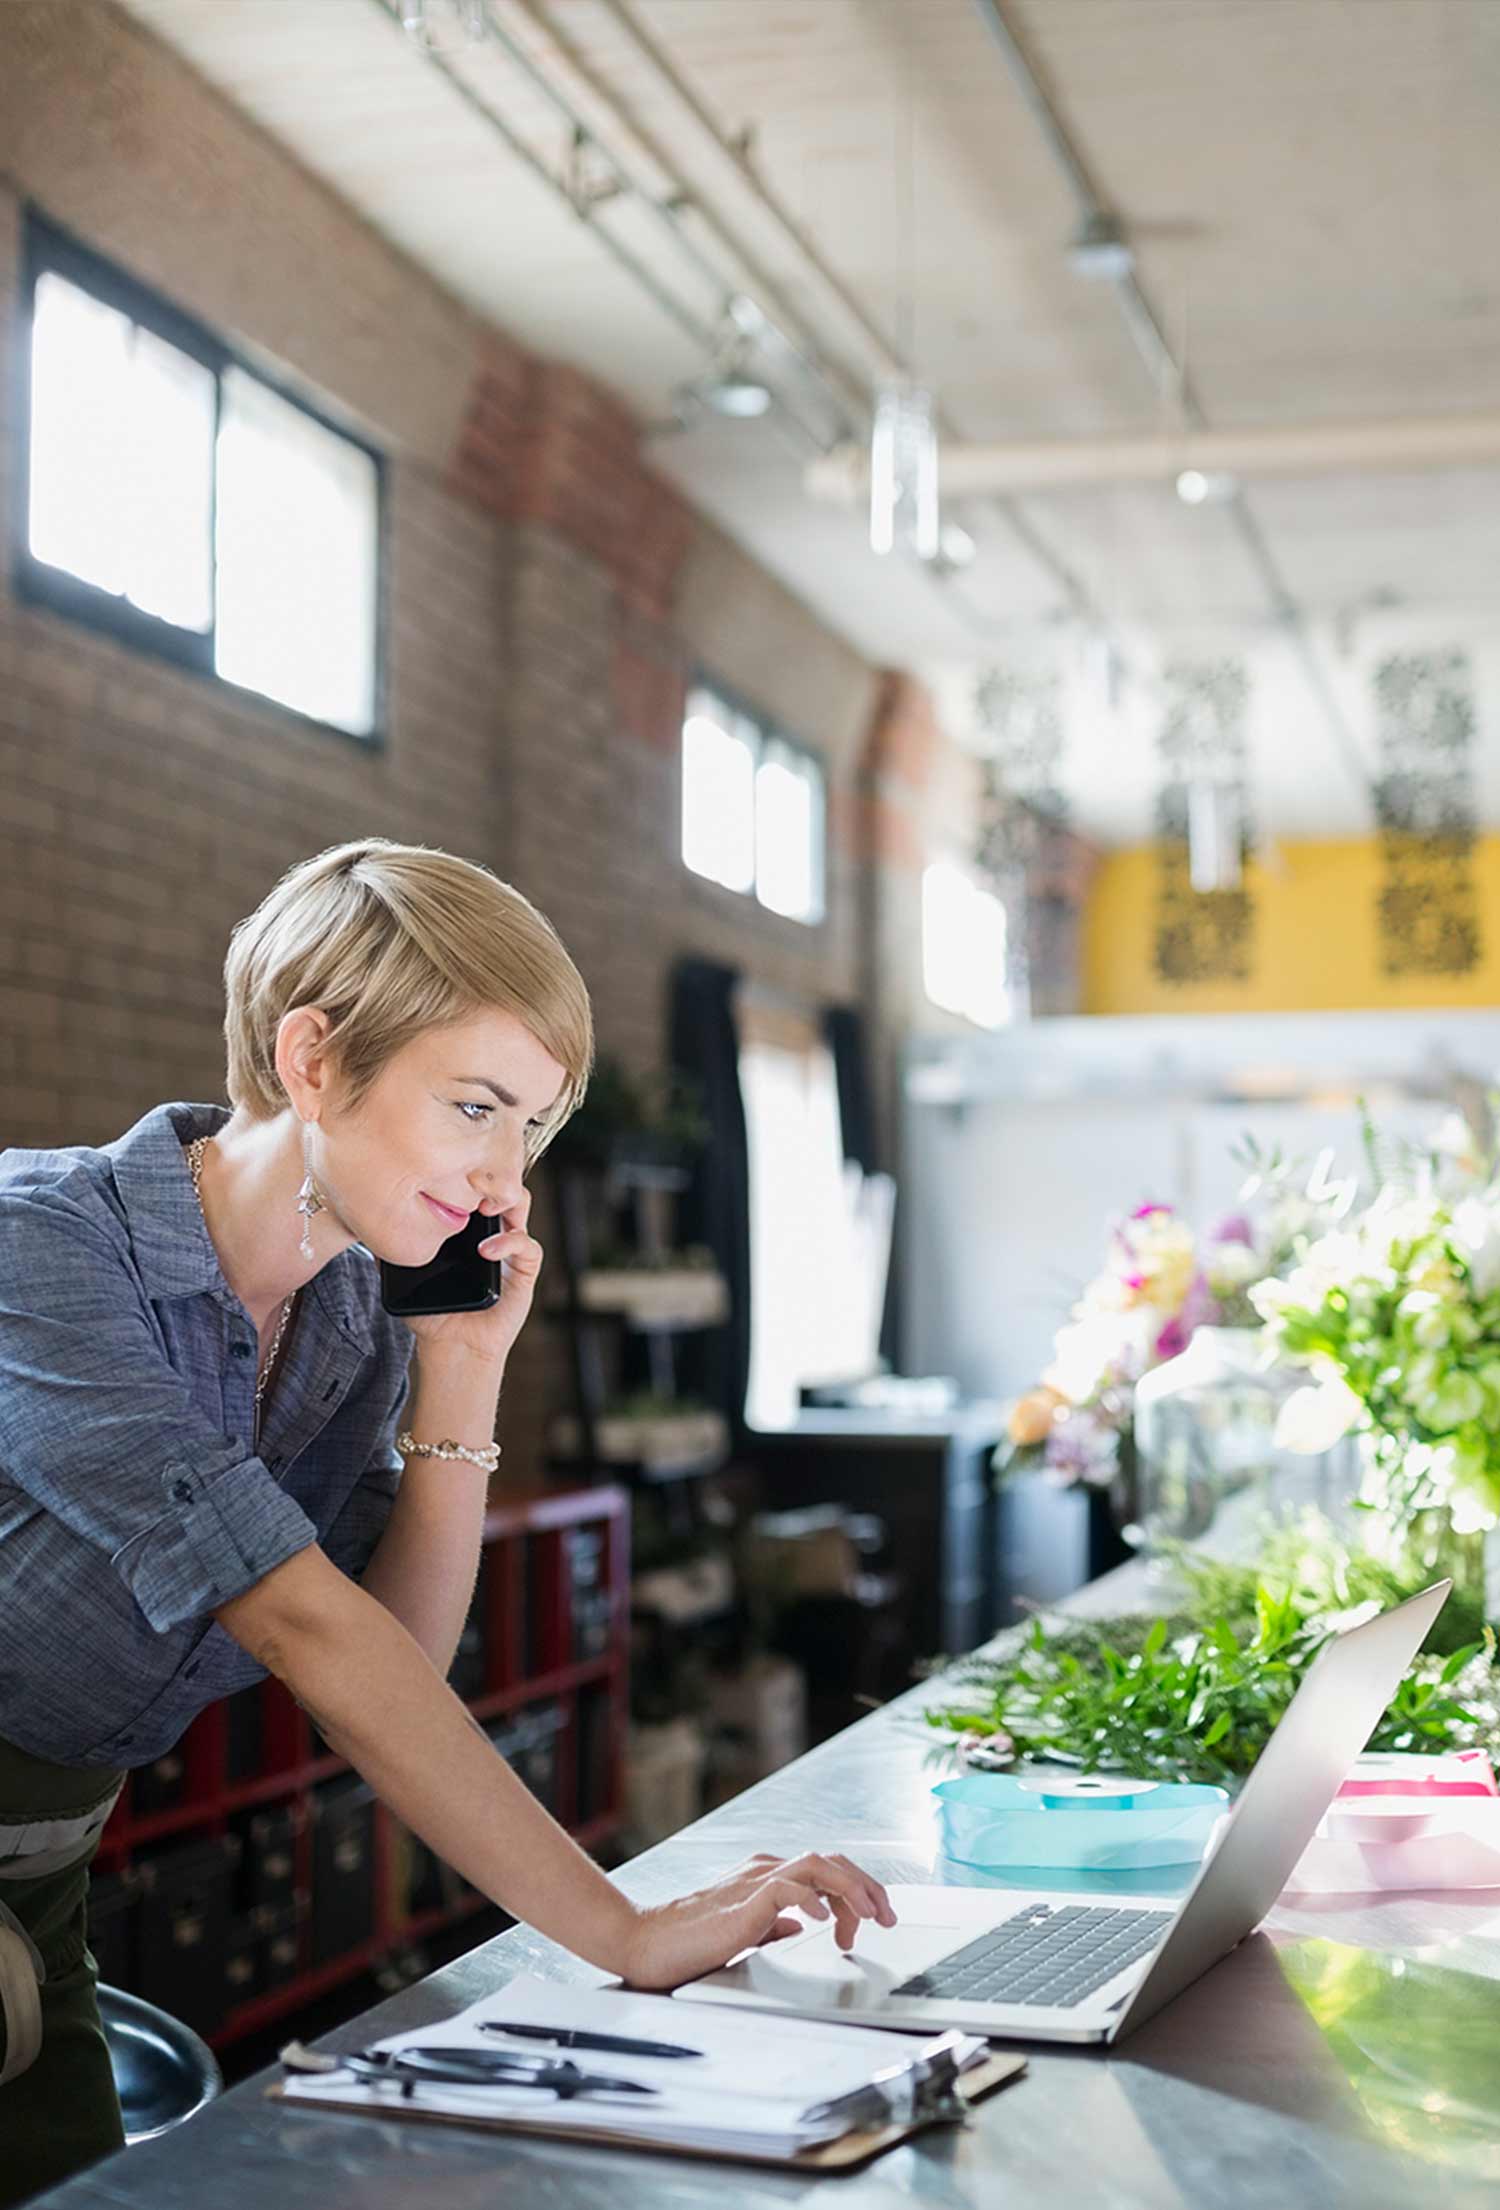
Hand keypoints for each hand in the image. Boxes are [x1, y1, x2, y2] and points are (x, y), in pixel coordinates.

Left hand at [401, 1187, 543, 1372]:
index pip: (473, 1187)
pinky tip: (486, 1251)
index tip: (448, 1173)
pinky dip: (510, 1242)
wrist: (453, 1348)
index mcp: (467, 1228)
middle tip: (470, 1184)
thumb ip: (390, 1252)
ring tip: (484, 1210)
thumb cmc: (433, 1315)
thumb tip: (364, 1228)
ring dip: (506, 1201)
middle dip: (489, 1177)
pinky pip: (529, 1247)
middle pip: (500, 1186)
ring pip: (521, 1207)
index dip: (466, 1173)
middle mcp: (491, 1232)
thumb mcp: (404, 1277)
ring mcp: (510, 1251)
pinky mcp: (524, 1272)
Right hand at [616, 1852, 897, 1991]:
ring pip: (817, 1865)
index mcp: (766, 1877)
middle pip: (831, 1861)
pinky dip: (813, 1900)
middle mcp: (764, 1870)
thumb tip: (800, 1925)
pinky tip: (824, 1924)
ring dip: (852, 1890)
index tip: (869, 1923)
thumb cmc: (689, 1942)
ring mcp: (754, 1881)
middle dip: (867, 1886)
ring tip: (871, 1917)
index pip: (826, 1871)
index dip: (855, 1893)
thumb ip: (773, 1924)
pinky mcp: (744, 1901)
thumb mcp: (745, 1933)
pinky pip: (788, 1888)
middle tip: (888, 1917)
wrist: (646, 1943)